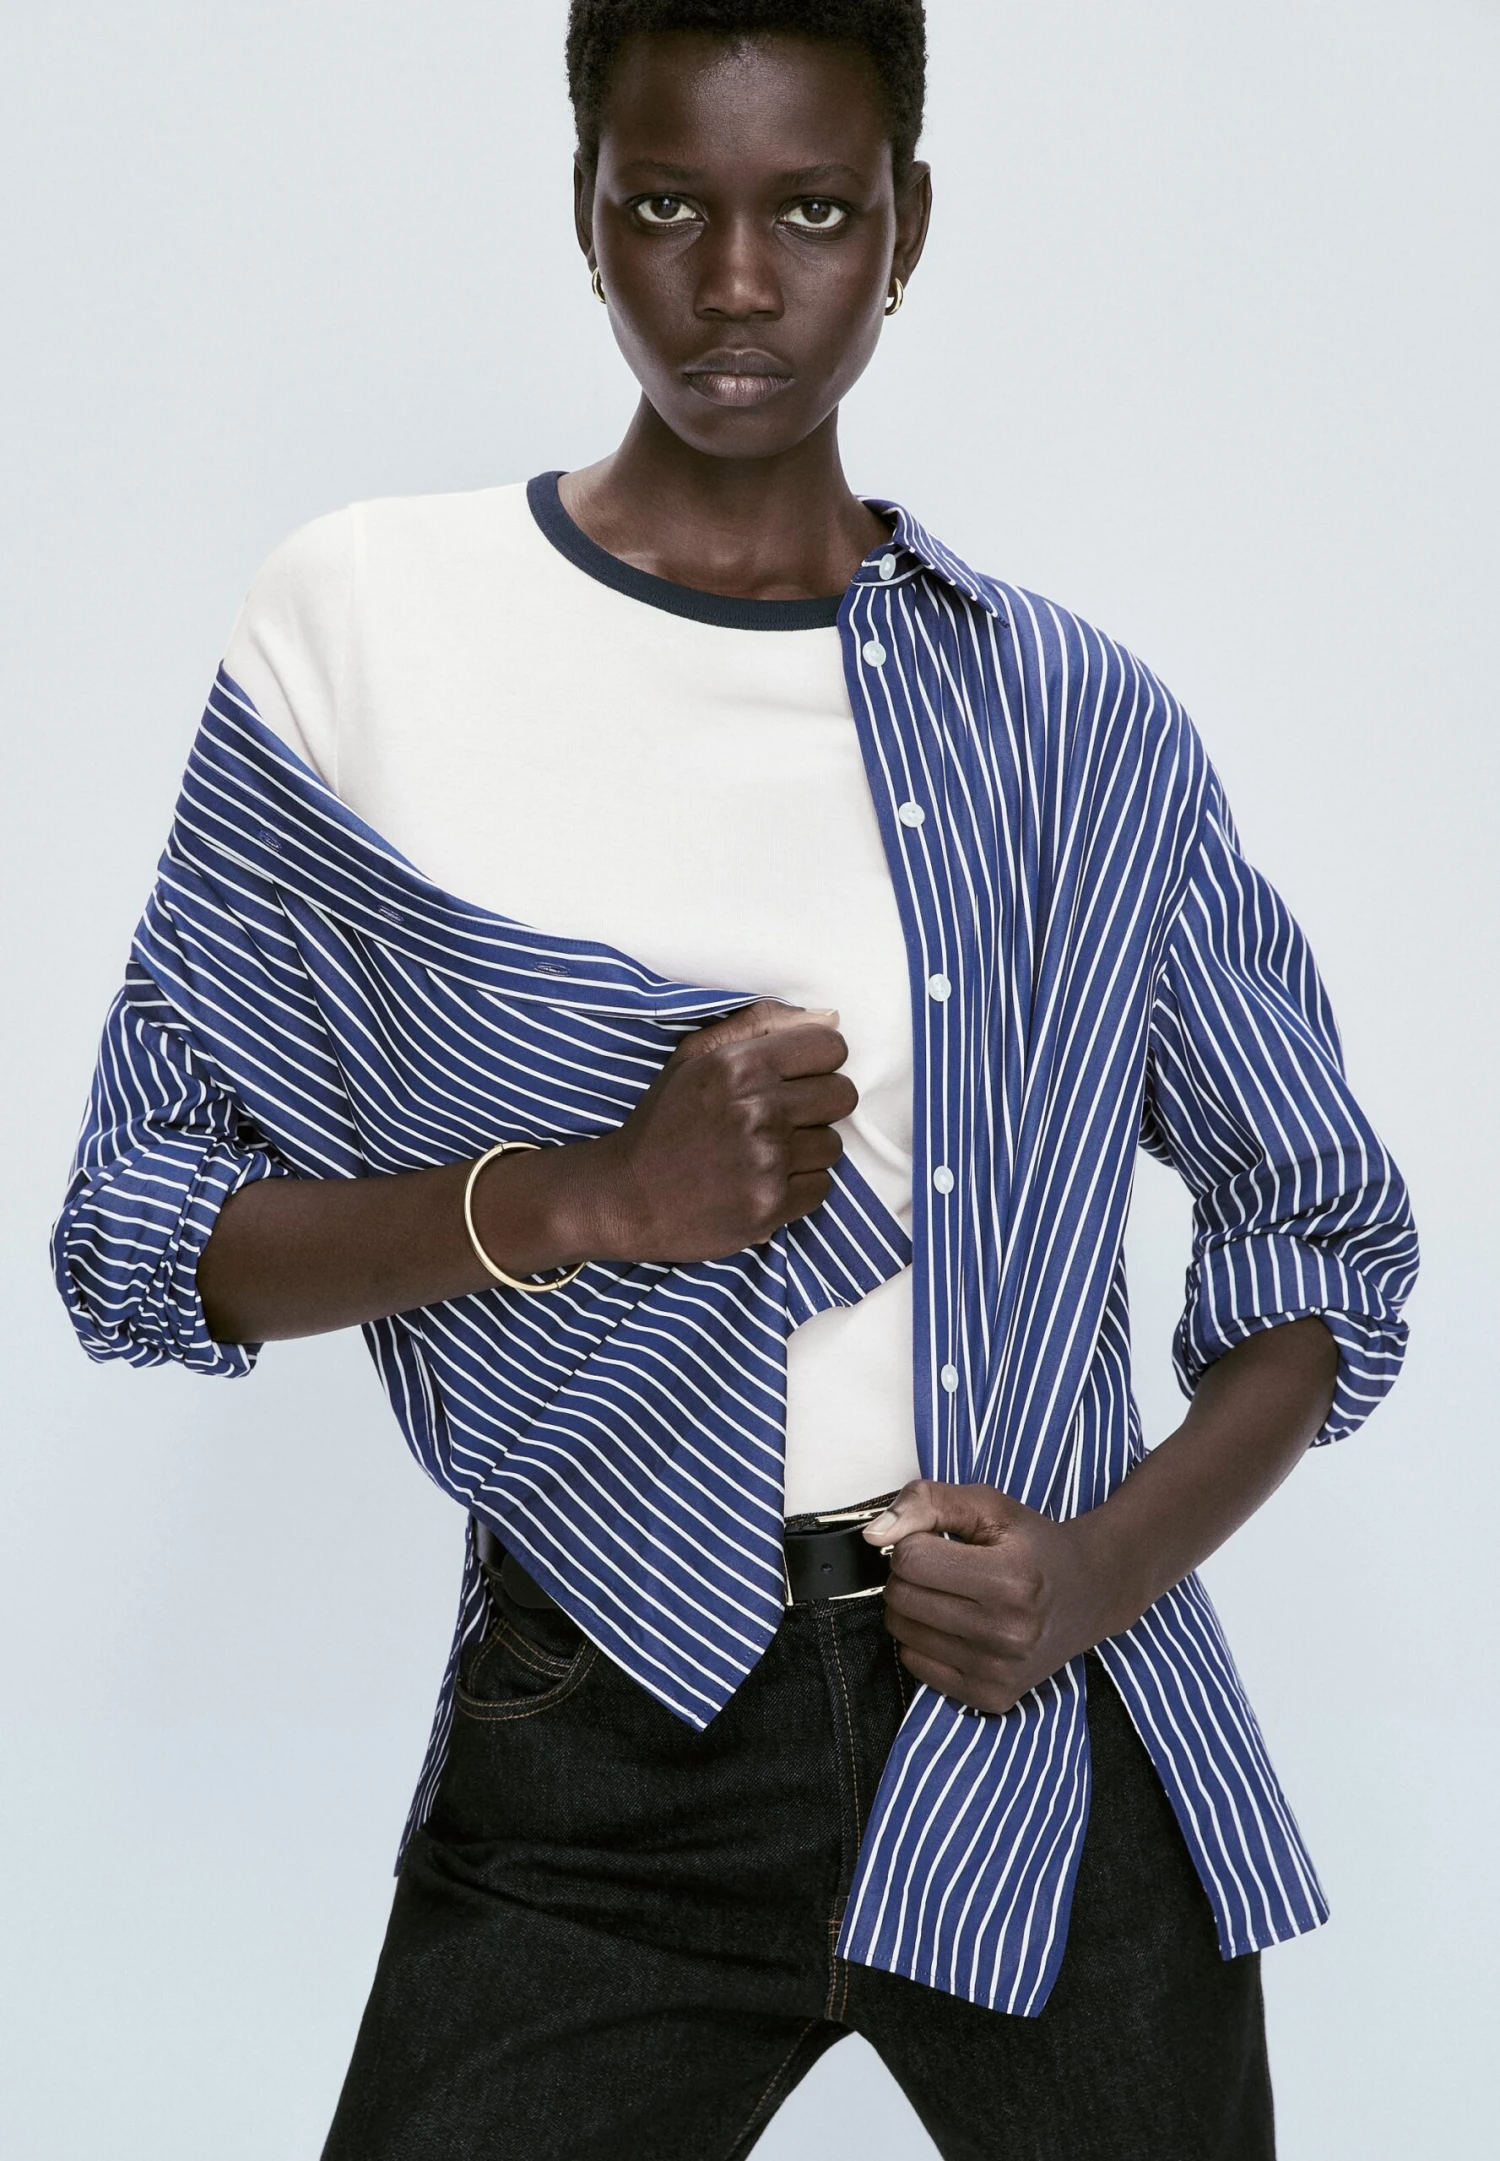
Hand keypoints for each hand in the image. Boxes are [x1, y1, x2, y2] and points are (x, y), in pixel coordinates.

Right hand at [583, 1000, 857, 1265]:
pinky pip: (822, 1187)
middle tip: (781, 1119)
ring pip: (833, 1145)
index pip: (830, 1047)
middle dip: (818, 1105)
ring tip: (765, 1154)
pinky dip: (798, 1188)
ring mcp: (766, 1161)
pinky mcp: (771, 1206)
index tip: (797, 1079)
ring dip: (806, 1150)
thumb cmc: (665, 1122)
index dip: (818, 1062)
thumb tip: (829, 1017)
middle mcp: (757, 1109)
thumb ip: (760, 1025)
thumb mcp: (695, 1058)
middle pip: (843, 1095)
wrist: (627, 1196)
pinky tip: (763, 1183)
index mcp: (739, 1065)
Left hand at [863, 1480, 1116, 1714]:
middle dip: (910, 1574)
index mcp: (1011, 1580)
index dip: (914, 1541)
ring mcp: (1000, 1672)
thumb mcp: (987, 1506)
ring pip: (902, 1633)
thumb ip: (927, 1503)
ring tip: (954, 1595)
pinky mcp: (991, 1698)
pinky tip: (958, 1626)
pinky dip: (926, 1641)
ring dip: (915, 1608)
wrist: (1088, 1593)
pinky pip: (916, 1666)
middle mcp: (1008, 1633)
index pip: (910, 1559)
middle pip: (901, 1598)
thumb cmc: (1035, 1546)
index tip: (939, 1541)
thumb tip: (874, 1533)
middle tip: (945, 1567)